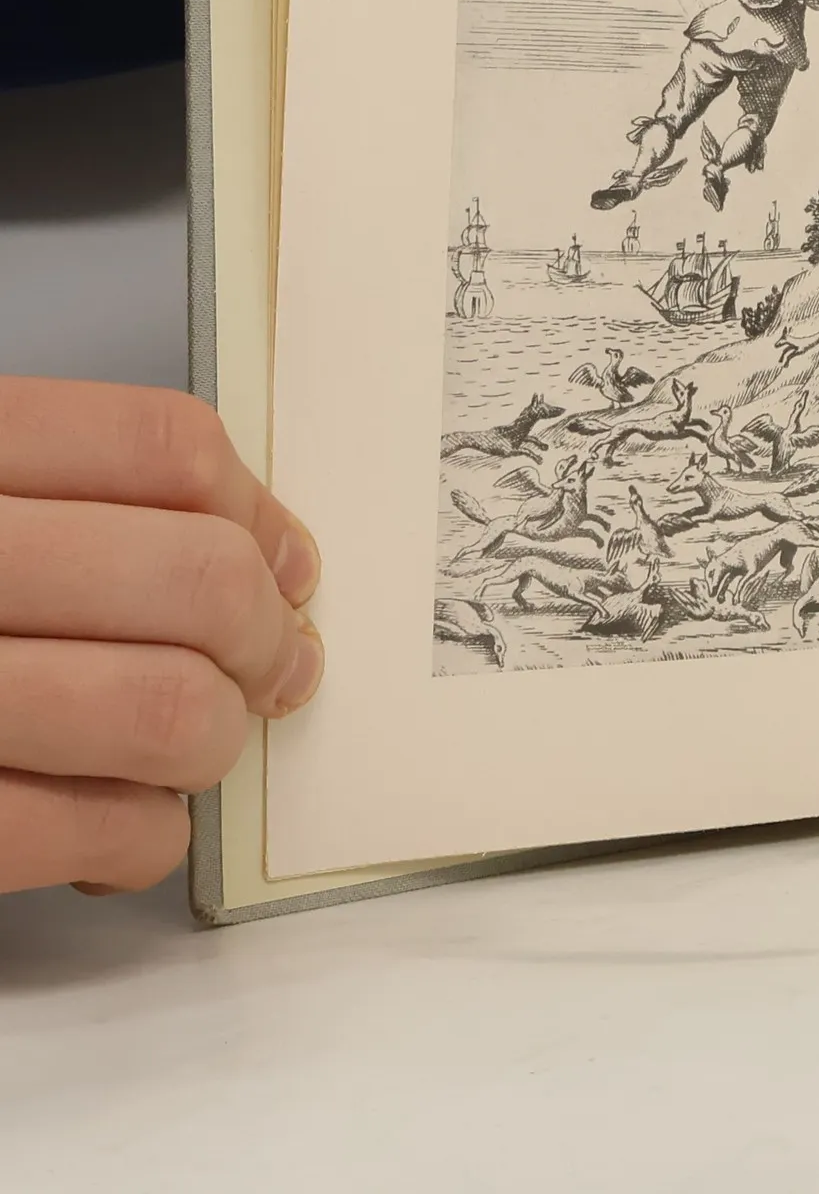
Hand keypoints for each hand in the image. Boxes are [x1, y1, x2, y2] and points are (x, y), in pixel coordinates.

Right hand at [0, 379, 323, 895]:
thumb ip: (67, 497)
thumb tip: (259, 551)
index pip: (161, 445)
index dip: (258, 511)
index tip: (286, 564)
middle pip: (194, 579)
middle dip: (264, 640)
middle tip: (268, 666)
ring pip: (166, 711)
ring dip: (213, 742)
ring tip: (193, 744)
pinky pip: (86, 830)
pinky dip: (141, 838)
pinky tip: (120, 823)